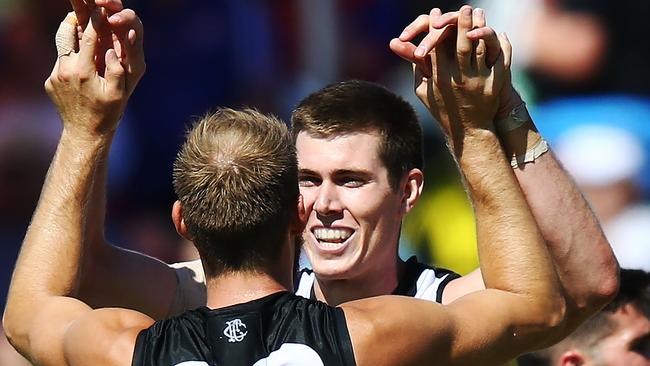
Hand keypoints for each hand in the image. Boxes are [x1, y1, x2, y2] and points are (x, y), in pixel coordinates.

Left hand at [45, 9, 144, 137]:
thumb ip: (117, 69)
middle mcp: (65, 71)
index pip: (90, 38)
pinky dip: (71, 59)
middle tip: (83, 11)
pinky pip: (60, 64)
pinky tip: (81, 65)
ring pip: (62, 48)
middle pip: (66, 34)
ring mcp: (55, 76)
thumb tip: (111, 50)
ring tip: (82, 31)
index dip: (97, 21)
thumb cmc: (107, 114)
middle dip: (75, 20)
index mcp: (84, 71)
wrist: (85, 134)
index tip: (102, 11)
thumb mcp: (120, 94)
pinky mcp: (50, 82)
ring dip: (72, 38)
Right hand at [391, 6, 510, 136]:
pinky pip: (498, 58)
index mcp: (438, 78)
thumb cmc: (441, 109)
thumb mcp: (423, 89)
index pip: (436, 46)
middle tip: (463, 7)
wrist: (468, 131)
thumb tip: (394, 43)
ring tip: (479, 13)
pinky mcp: (494, 84)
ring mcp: (477, 81)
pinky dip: (500, 43)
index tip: (435, 13)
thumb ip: (414, 65)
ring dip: (480, 27)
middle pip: (460, 44)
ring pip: (479, 48)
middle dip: (461, 23)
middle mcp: (458, 78)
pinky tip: (498, 32)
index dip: (435, 28)